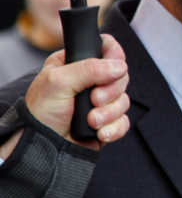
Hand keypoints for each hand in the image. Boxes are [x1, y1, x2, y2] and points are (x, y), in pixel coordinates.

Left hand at [24, 33, 129, 150]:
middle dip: (110, 91)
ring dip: (109, 112)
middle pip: (121, 75)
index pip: (107, 48)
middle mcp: (90, 81)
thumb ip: (89, 69)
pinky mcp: (107, 122)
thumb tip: (120, 66)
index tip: (110, 69)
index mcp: (76, 63)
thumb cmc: (40, 113)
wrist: (41, 149)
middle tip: (93, 99)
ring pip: (124, 100)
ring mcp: (100, 102)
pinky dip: (114, 127)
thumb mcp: (59, 82)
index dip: (114, 56)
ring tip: (91, 121)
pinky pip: (124, 121)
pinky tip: (100, 132)